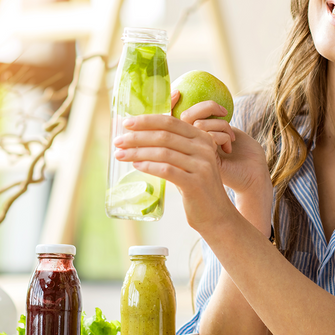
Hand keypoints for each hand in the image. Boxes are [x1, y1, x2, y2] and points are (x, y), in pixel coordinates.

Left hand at [112, 114, 236, 230]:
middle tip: (118, 141)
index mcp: (202, 137)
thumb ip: (174, 147)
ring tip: (121, 155)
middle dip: (137, 136)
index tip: (126, 123)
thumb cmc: (197, 186)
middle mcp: (204, 147)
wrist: (216, 214)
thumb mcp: (190, 161)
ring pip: (163, 152)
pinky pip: (166, 170)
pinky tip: (136, 166)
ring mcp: (201, 165)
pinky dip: (148, 166)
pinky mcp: (195, 183)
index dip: (147, 120)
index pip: (171, 122)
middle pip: (164, 135)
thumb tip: (139, 137)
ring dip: (138, 152)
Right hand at [171, 91, 270, 195]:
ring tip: (231, 138)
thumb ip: (210, 121)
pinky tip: (229, 147)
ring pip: (198, 125)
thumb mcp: (227, 132)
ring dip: (220, 125)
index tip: (177, 93)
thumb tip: (195, 103)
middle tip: (223, 112)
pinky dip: (222, 135)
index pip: (172, 117)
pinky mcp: (203, 161)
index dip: (169, 103)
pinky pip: (207, 137)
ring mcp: (193, 155)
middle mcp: (188, 147)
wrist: (253, 176)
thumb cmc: (243, 153)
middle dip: (207, 107)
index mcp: (191, 138)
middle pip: (184, 116)